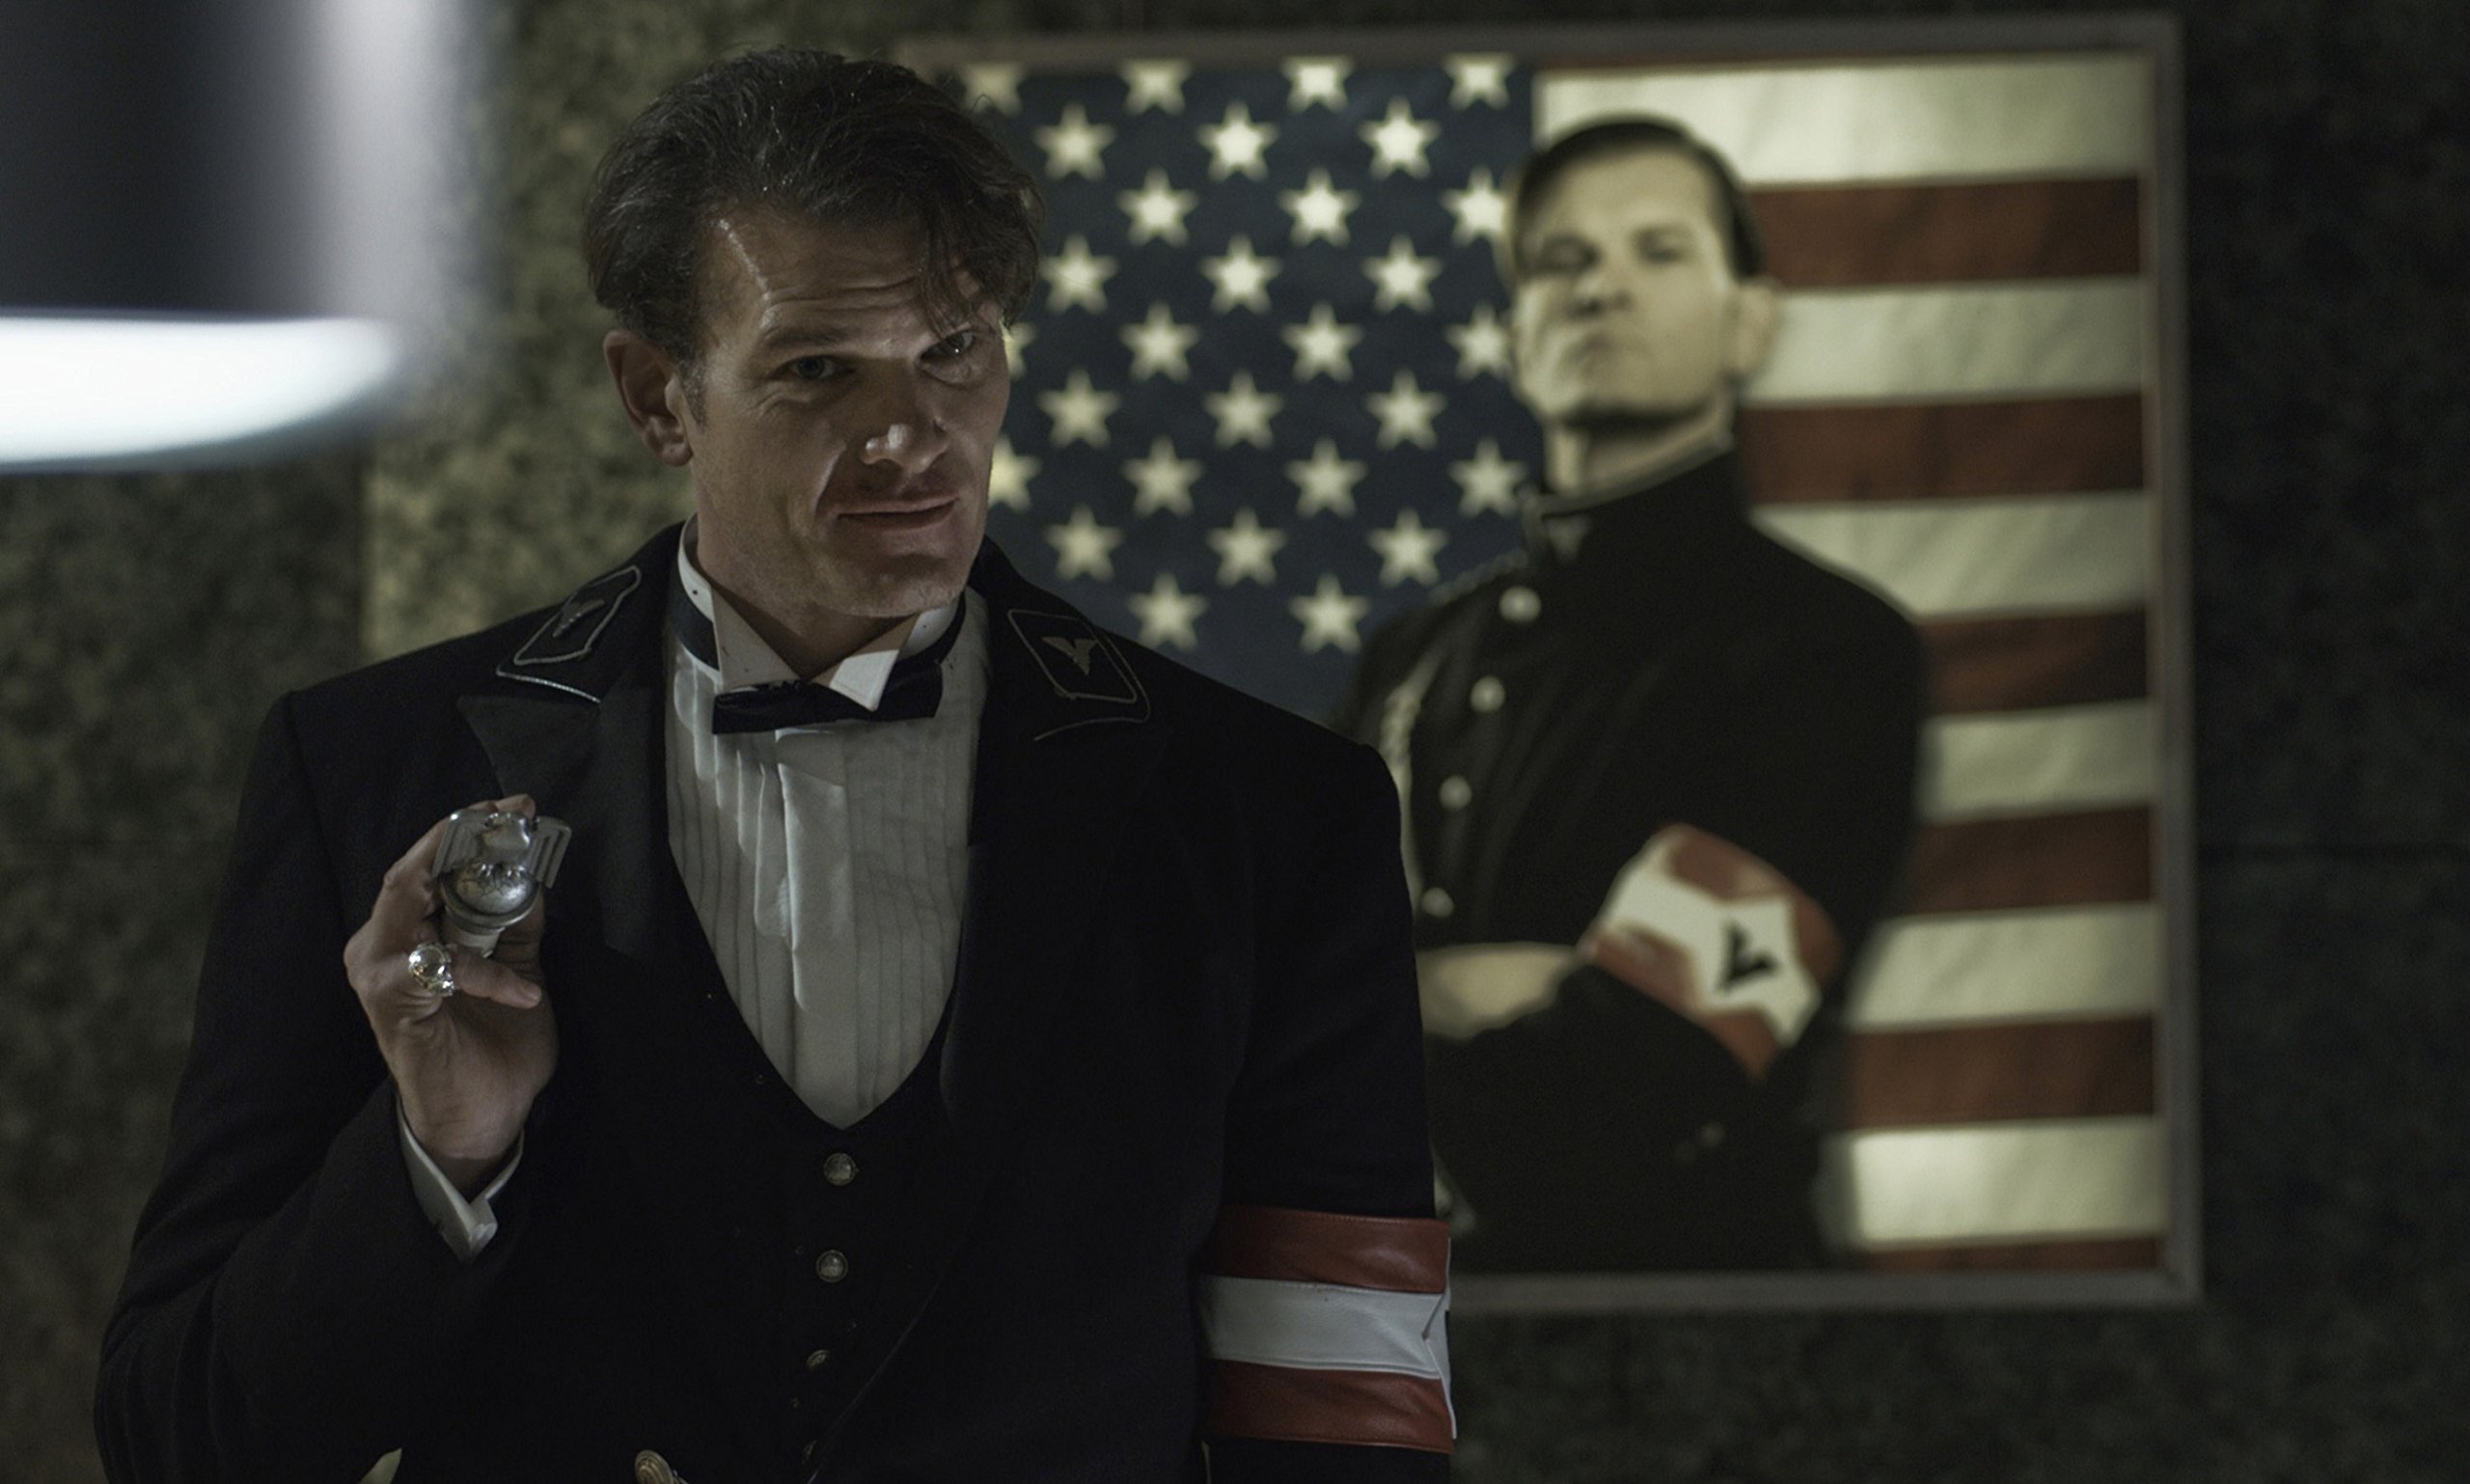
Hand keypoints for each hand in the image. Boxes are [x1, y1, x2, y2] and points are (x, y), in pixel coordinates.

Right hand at [343, 795, 557, 1194]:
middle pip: (408, 872)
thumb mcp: (519, 972)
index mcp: (407, 933)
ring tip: (517, 863)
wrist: (481, 1120)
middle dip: (461, 836)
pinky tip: (523, 993)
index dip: (468, 830)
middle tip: (513, 814)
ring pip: (405, 900)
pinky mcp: (391, 1005)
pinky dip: (486, 972)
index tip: (519, 806)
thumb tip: (533, 877)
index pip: (429, 866)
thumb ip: (516, 927)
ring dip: (464, 881)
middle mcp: (380, 946)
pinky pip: (438, 967)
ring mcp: (379, 974)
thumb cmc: (493, 1046)